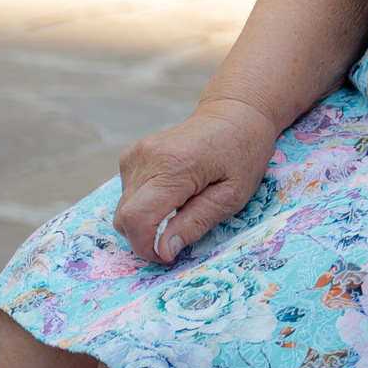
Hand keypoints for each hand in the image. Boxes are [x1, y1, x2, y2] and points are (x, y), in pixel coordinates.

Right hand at [112, 98, 280, 264]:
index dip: (148, 245)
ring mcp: (135, 155)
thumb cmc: (243, 151)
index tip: (170, 254)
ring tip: (184, 206)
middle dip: (148, 237)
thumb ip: (197, 222)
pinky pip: (128, 195)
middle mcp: (146, 158)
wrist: (235, 113)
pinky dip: (146, 205)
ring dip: (148, 220)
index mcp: (174, 166)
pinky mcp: (131, 157)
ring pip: (124, 209)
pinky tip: (174, 193)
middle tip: (181, 232)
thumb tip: (163, 251)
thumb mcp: (233, 193)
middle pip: (125, 218)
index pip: (137, 218)